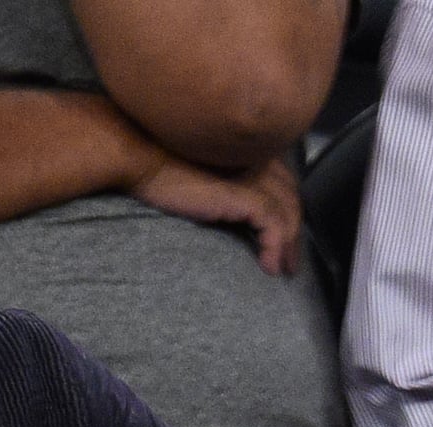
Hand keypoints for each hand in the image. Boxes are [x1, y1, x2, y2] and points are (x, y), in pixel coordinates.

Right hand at [122, 148, 301, 275]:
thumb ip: (228, 186)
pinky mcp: (246, 195)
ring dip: (288, 246)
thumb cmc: (159, 165)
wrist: (138, 156)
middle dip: (294, 232)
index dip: (288, 210)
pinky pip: (274, 227)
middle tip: (289, 262)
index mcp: (247, 151)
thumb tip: (242, 216)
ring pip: (287, 215)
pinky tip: (267, 266)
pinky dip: (275, 249)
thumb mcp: (205, 176)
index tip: (285, 237)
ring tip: (279, 269)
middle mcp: (256, 159)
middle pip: (291, 199)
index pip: (283, 182)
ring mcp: (253, 177)